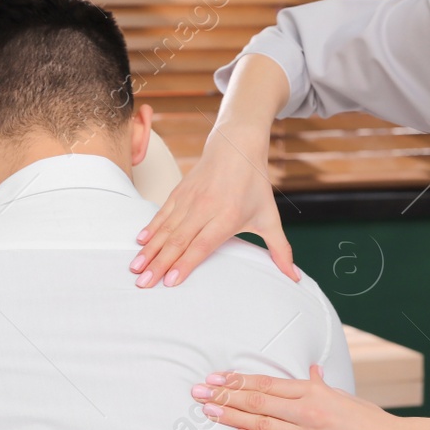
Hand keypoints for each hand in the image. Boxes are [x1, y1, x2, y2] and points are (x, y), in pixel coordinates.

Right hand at [130, 124, 297, 287]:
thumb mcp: (270, 217)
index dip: (185, 263)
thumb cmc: (254, 184)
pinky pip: (162, 213)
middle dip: (159, 264)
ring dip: (149, 250)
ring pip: (166, 229)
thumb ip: (280, 250)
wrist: (237, 146)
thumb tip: (294, 277)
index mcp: (228, 216)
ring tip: (136, 268)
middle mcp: (205, 208)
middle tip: (143, 283)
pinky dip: (150, 229)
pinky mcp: (180, 192)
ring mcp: (190, 199)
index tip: (170, 281)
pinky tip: (140, 242)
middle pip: (178, 240)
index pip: (202, 244)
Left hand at [192, 366, 404, 429]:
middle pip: (257, 402)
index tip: (215, 379)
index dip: (237, 381)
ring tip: (209, 413)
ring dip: (232, 418)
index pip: (266, 384)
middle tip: (199, 393)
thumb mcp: (343, 396)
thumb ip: (320, 386)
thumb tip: (310, 372)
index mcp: (314, 392)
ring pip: (262, 424)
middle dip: (224, 397)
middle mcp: (308, 411)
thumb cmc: (369, 420)